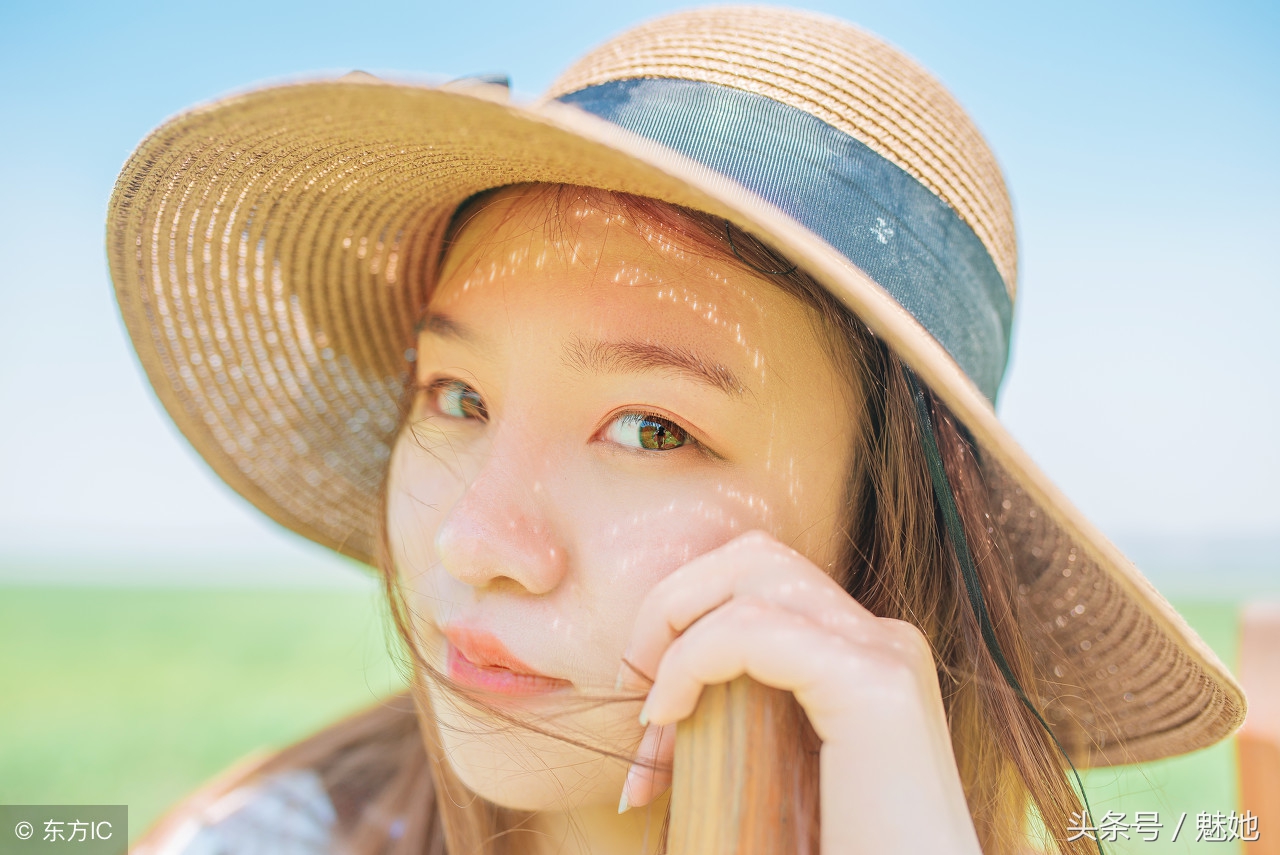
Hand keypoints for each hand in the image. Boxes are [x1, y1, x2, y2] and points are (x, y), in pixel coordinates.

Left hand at [615, 530, 982, 853]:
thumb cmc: (831, 854)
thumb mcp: (776, 776)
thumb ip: (742, 721)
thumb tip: (657, 708)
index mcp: (864, 659)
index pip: (760, 581)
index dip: (685, 623)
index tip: (648, 715)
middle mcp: (884, 642)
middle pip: (754, 556)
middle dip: (673, 605)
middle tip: (632, 688)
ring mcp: (886, 656)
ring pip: (754, 571)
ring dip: (676, 631)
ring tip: (651, 715)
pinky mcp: (875, 688)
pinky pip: (752, 629)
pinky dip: (690, 661)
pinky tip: (665, 721)